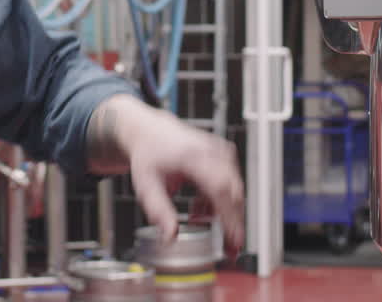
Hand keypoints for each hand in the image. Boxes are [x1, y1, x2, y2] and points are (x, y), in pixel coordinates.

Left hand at [88, 95, 244, 252]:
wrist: (150, 132)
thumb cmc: (148, 155)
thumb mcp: (146, 185)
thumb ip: (158, 211)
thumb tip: (170, 236)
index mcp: (192, 156)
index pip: (219, 187)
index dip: (230, 215)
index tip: (234, 238)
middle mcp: (211, 151)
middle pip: (233, 191)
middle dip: (233, 222)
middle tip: (229, 248)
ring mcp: (220, 151)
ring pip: (234, 189)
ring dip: (223, 211)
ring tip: (197, 215)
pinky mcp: (223, 155)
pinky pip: (231, 183)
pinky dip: (220, 200)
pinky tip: (201, 206)